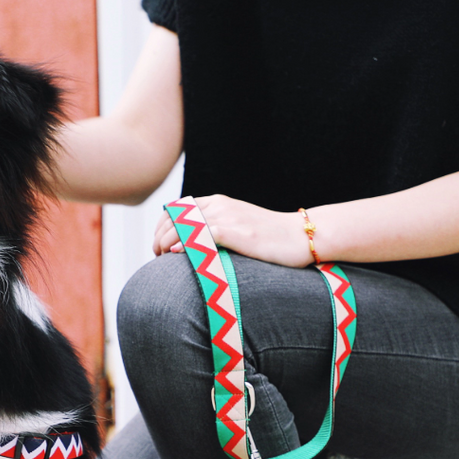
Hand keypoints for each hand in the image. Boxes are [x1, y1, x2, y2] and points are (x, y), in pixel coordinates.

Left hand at [152, 194, 311, 266]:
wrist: (303, 236)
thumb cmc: (272, 239)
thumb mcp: (240, 228)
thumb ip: (218, 230)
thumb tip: (197, 246)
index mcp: (219, 202)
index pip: (178, 208)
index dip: (162, 225)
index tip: (158, 244)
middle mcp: (220, 205)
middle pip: (176, 215)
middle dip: (160, 234)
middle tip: (156, 255)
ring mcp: (228, 217)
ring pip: (184, 224)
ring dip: (167, 240)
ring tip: (162, 256)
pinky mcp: (236, 232)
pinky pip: (202, 234)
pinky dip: (185, 242)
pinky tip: (177, 254)